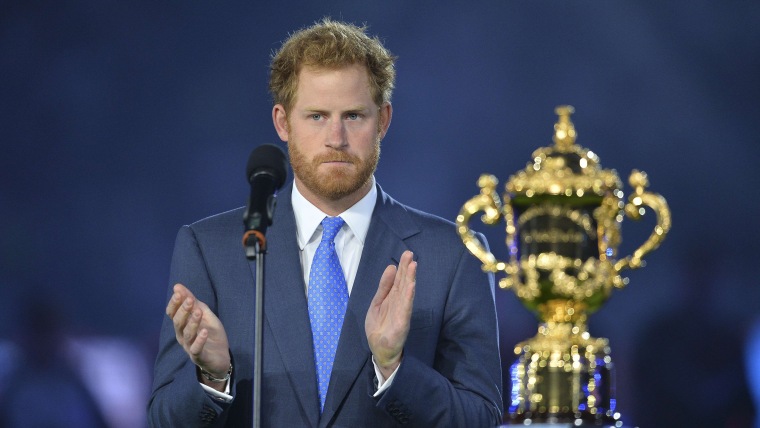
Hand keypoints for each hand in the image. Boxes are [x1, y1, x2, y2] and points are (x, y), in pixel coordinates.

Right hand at [166, 283, 229, 387]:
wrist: (221, 357)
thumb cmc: (211, 334)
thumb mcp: (204, 315)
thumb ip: (193, 302)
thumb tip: (178, 286)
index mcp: (182, 325)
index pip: (172, 314)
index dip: (174, 303)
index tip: (179, 292)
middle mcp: (182, 336)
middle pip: (178, 322)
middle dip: (183, 310)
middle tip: (190, 300)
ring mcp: (190, 347)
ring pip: (187, 334)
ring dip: (192, 322)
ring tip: (198, 312)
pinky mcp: (199, 357)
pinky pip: (196, 349)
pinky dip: (200, 340)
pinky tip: (204, 332)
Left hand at [365, 250, 416, 378]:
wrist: (380, 350)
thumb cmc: (380, 327)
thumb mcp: (377, 303)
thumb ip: (384, 287)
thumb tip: (392, 267)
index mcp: (393, 298)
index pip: (399, 280)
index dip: (403, 267)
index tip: (407, 254)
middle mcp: (399, 303)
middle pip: (404, 283)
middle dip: (407, 269)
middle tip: (410, 254)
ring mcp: (402, 313)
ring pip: (406, 293)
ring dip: (410, 279)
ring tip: (413, 266)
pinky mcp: (402, 323)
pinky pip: (405, 308)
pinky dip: (408, 297)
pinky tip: (411, 286)